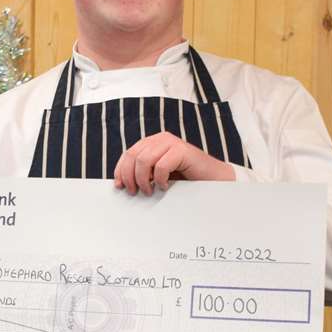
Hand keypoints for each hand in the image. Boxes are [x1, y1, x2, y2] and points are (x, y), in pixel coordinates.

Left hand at [114, 134, 234, 195]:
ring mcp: (171, 143)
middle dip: (129, 177)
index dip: (120, 170)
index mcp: (152, 143)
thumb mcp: (157, 176)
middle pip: (132, 156)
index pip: (128, 153)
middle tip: (135, 192)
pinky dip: (160, 179)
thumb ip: (143, 173)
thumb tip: (121, 183)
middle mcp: (160, 139)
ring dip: (143, 180)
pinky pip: (161, 165)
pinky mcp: (182, 150)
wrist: (212, 179)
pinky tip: (165, 186)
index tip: (119, 186)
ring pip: (144, 160)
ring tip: (150, 190)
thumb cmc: (185, 179)